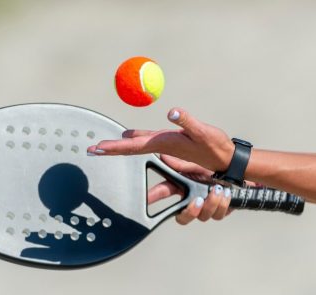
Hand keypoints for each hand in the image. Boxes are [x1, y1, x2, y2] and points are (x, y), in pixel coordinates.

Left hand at [87, 107, 234, 171]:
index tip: (97, 149)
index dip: (115, 147)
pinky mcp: (170, 143)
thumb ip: (188, 122)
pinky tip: (125, 137)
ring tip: (101, 147)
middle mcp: (161, 146)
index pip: (134, 145)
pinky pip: (147, 140)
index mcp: (164, 143)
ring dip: (118, 145)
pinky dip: (133, 139)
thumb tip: (171, 112)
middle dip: (110, 149)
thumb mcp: (203, 132)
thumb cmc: (215, 146)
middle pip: (130, 147)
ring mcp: (165, 145)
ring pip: (137, 145)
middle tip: (90, 150)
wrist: (225, 160)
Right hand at [147, 154, 233, 224]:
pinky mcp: (219, 211)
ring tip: (217, 190)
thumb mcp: (196, 164)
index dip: (152, 198)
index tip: (145, 199)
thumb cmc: (214, 169)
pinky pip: (218, 215)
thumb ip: (180, 164)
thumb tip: (164, 156)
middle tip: (197, 201)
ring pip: (202, 217)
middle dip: (189, 212)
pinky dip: (223, 204)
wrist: (237, 173)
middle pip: (182, 217)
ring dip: (211, 204)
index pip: (163, 193)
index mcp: (182, 187)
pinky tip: (226, 193)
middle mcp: (192, 200)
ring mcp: (205, 208)